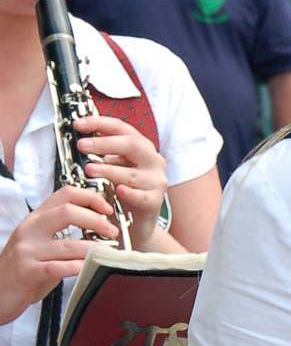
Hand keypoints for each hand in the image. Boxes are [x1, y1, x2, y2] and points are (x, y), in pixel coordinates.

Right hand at [0, 185, 116, 323]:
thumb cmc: (24, 270)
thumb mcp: (41, 244)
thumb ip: (62, 234)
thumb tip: (100, 228)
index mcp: (36, 219)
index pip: (65, 194)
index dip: (90, 197)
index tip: (107, 209)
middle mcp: (30, 230)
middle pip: (67, 212)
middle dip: (96, 220)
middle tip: (113, 232)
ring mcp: (27, 251)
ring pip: (68, 244)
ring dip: (94, 249)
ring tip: (109, 254)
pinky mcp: (27, 272)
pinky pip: (58, 267)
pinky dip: (78, 267)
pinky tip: (90, 269)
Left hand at [72, 114, 167, 246]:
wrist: (137, 222)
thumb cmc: (123, 191)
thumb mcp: (115, 167)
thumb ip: (105, 153)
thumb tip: (81, 137)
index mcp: (142, 148)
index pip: (121, 128)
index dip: (99, 123)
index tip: (78, 124)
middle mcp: (153, 161)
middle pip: (131, 145)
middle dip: (104, 144)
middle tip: (82, 146)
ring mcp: (156, 181)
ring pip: (132, 173)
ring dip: (109, 170)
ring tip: (89, 169)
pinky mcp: (155, 202)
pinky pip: (142, 196)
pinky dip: (129, 193)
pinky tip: (118, 191)